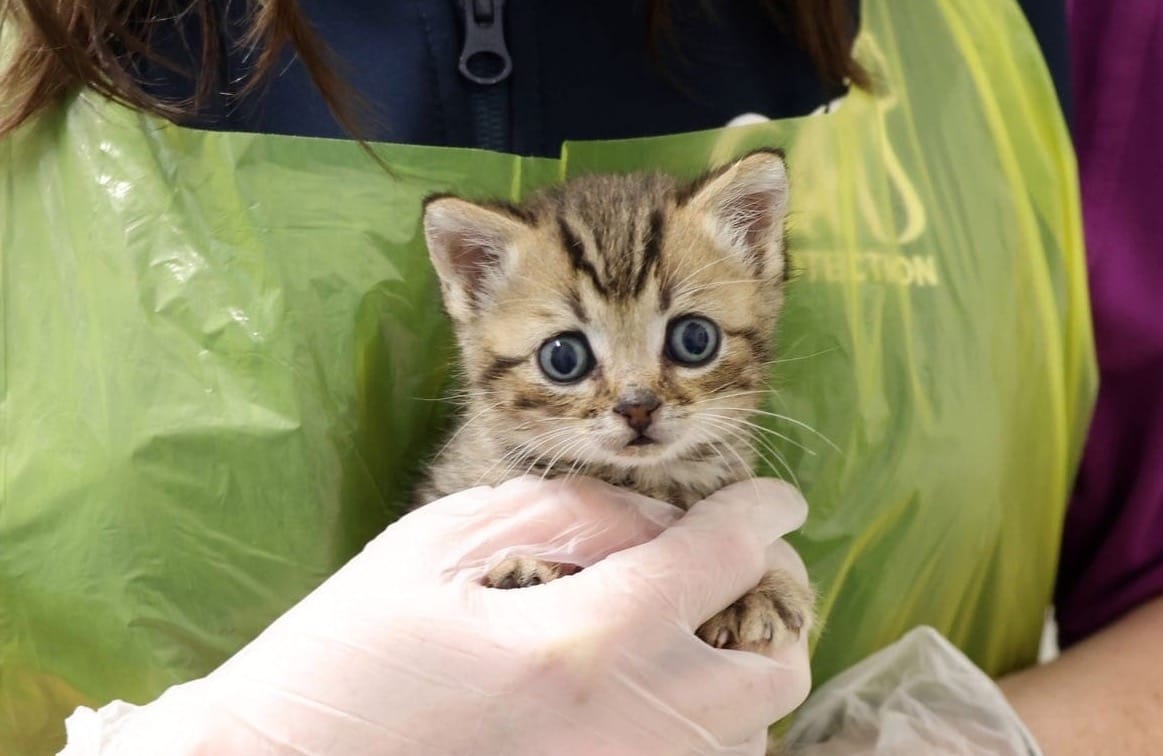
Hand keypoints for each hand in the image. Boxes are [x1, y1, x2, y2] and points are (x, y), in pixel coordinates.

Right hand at [61, 476, 811, 755]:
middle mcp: (621, 730)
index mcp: (577, 644)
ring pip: (747, 738)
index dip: (760, 515)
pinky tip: (652, 696)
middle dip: (776, 610)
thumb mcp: (434, 546)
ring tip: (694, 634)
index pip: (715, 563)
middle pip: (771, 673)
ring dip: (740, 674)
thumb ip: (557, 518)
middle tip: (737, 574)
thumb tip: (646, 518)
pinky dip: (700, 730)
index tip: (777, 499)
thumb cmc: (341, 655)